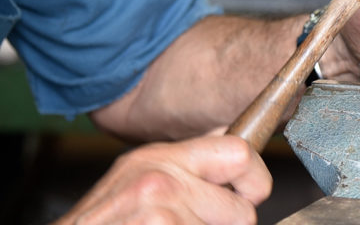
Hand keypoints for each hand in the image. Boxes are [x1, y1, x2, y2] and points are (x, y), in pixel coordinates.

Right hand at [51, 135, 271, 224]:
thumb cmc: (105, 218)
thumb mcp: (142, 172)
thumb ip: (189, 159)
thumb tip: (234, 142)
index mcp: (163, 158)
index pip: (239, 153)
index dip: (254, 178)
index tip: (247, 192)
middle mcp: (163, 183)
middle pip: (243, 212)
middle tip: (198, 222)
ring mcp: (160, 216)